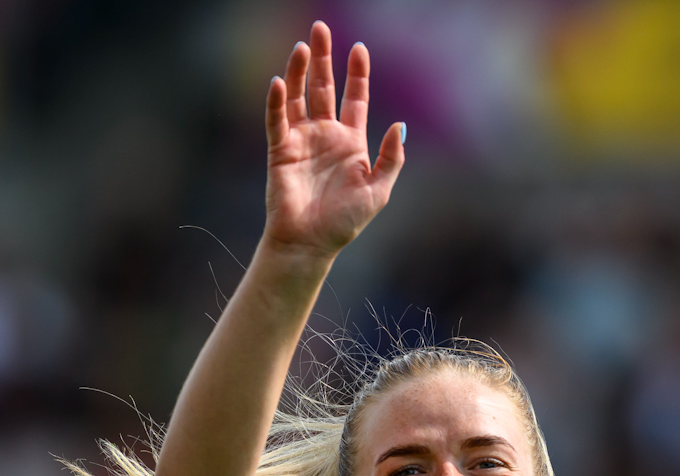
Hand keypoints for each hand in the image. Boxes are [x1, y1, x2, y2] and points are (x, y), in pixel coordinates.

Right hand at [262, 22, 403, 258]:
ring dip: (299, 71)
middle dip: (325, 59)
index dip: (357, 74)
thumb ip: (391, 158)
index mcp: (351, 142)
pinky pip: (278, 120)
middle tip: (320, 28)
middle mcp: (325, 135)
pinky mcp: (280, 150)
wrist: (311, 243)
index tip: (359, 48)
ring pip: (299, 97)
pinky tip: (279, 82)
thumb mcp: (378, 190)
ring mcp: (302, 140)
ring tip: (302, 46)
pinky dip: (277, 101)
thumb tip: (401, 125)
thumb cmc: (345, 221)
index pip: (355, 98)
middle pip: (325, 88)